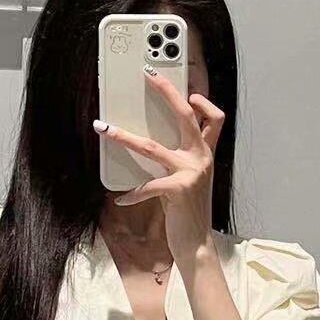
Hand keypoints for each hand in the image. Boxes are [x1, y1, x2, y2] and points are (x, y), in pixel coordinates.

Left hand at [93, 67, 224, 265]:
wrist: (197, 244)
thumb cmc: (189, 212)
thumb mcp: (188, 180)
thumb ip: (179, 160)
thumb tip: (154, 144)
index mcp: (205, 154)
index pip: (214, 118)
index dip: (204, 100)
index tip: (188, 89)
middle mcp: (201, 158)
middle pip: (186, 116)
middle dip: (167, 92)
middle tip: (150, 76)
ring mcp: (191, 172)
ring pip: (152, 146)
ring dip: (124, 136)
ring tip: (105, 129)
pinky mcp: (179, 190)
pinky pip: (148, 185)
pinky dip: (132, 193)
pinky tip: (121, 199)